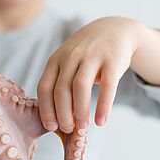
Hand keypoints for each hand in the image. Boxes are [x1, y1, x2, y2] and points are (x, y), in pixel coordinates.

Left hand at [37, 17, 141, 131]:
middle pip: (61, 89)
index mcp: (56, 59)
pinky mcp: (112, 60)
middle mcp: (71, 56)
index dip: (46, 109)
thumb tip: (57, 119)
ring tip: (82, 128)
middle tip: (67, 129)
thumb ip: (60, 84)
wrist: (115, 29)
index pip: (45, 87)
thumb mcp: (68, 62)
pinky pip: (107, 86)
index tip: (51, 126)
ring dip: (80, 111)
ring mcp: (92, 56)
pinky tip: (101, 121)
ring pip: (80, 87)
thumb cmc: (87, 55)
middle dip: (62, 113)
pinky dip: (103, 106)